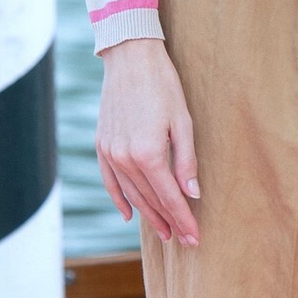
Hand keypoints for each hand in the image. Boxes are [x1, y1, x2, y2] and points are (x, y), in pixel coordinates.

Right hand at [96, 39, 200, 245]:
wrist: (130, 58)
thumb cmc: (163, 86)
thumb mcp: (184, 122)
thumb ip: (187, 161)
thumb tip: (193, 194)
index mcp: (148, 153)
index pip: (170, 197)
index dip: (184, 219)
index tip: (196, 237)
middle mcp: (125, 158)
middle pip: (150, 200)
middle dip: (169, 221)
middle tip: (185, 239)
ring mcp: (110, 152)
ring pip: (131, 194)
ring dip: (148, 215)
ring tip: (164, 231)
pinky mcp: (102, 145)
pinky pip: (110, 181)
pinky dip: (119, 200)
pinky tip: (129, 215)